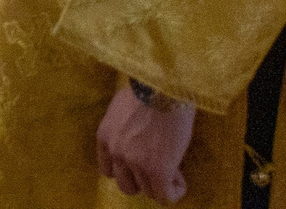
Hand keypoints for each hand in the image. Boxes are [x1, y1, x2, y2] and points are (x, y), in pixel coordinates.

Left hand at [95, 86, 193, 203]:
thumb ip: (121, 127)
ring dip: (161, 182)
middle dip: (143, 179)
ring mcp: (136, 163)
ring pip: (148, 191)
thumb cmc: (148, 89)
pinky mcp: (157, 170)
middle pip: (126, 185)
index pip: (108, 170)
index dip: (127, 170)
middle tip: (159, 164)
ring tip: (173, 164)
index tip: (143, 160)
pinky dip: (174, 191)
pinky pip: (165, 197)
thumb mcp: (122, 107)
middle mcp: (116, 153)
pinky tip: (180, 177)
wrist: (164, 87)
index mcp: (105, 137)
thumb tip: (133, 134)